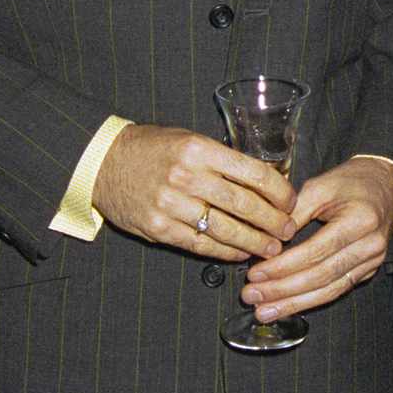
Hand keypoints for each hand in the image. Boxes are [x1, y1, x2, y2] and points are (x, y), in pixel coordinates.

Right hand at [93, 123, 295, 259]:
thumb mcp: (188, 139)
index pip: (253, 173)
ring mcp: (171, 205)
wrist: (102, 162)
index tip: (291, 202)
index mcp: (198, 149)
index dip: (279, 192)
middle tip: (289, 230)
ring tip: (271, 248)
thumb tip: (265, 182)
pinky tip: (240, 254)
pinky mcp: (159, 228)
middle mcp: (186, 176)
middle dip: (273, 222)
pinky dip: (226, 252)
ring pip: (226, 230)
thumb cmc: (151, 148)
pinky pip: (201, 244)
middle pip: (244, 205)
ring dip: (255, 243)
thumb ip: (222, 159)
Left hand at [241, 156, 392, 320]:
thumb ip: (293, 212)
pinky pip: (337, 290)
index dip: (282, 266)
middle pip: (321, 276)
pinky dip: (310, 300)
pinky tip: (289, 306)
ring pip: (329, 291)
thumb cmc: (352, 182)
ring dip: (294, 304)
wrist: (386, 186)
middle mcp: (370, 246)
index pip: (315, 251)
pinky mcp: (368, 271)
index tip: (255, 273)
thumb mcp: (320, 185)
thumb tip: (267, 241)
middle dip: (283, 290)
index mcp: (359, 221)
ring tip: (265, 312)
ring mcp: (372, 262)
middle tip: (253, 297)